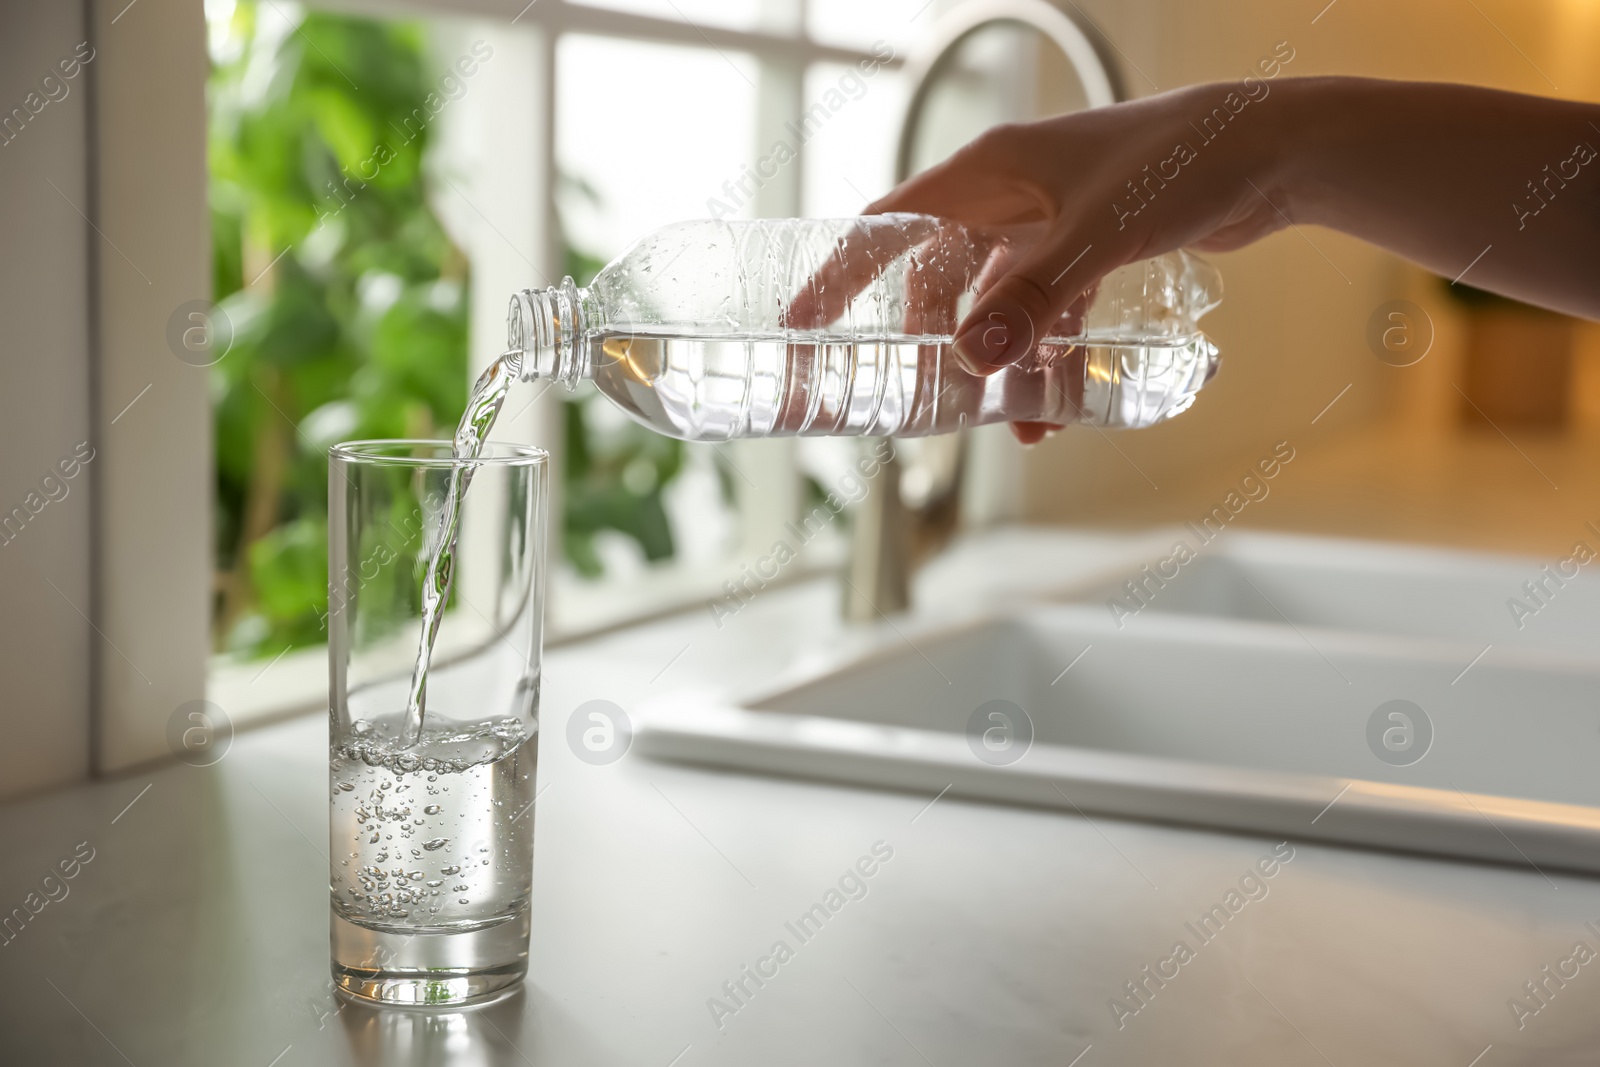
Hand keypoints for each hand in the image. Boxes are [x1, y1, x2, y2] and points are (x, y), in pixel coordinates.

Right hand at [868, 79, 1288, 440]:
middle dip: (929, 341)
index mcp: (990, 170)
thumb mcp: (1095, 236)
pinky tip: (1056, 405)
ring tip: (1005, 420)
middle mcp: (1010, 192)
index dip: (840, 273)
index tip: (802, 322)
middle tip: (914, 396)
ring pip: (996, 301)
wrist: (1270, 151)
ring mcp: (1049, 220)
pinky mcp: (1088, 245)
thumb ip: (1033, 299)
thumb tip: (975, 358)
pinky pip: (1046, 309)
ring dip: (996, 361)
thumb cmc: (1181, 163)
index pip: (888, 224)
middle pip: (938, 275)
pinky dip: (1045, 354)